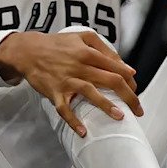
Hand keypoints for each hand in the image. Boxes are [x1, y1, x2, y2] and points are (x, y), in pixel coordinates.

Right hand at [0, 30, 142, 137]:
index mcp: (88, 52)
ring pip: (90, 93)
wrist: (28, 51)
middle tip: (138, 109)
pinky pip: (65, 109)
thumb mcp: (82, 36)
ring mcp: (67, 80)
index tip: (136, 89)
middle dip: (128, 96)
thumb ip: (104, 48)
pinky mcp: (55, 93)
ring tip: (120, 117)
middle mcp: (79, 66)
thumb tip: (125, 67)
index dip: (130, 79)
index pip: (116, 67)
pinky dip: (73, 121)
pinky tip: (83, 131)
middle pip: (110, 80)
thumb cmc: (57, 44)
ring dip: (106, 106)